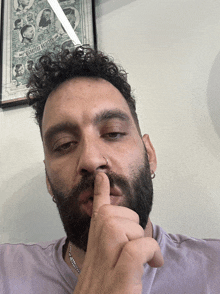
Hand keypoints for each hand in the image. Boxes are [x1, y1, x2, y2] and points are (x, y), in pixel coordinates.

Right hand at [73, 172, 163, 293]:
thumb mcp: (100, 280)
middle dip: (128, 219)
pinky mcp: (119, 285)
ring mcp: (104, 273)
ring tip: (146, 255)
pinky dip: (148, 250)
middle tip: (139, 240)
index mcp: (93, 259)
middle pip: (108, 217)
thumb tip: (129, 243)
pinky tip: (154, 262)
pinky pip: (133, 250)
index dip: (100, 194)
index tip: (102, 176)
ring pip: (119, 227)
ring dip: (138, 235)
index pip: (96, 219)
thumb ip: (108, 259)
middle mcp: (94, 262)